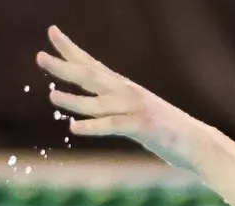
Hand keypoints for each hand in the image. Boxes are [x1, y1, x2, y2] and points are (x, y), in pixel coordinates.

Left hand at [36, 25, 206, 165]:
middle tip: (39, 57)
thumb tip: (87, 109)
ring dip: (73, 99)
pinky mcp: (141, 126)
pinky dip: (92, 126)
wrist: (195, 142)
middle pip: (89, 76)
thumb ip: (111, 109)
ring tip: (51, 96)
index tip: (51, 33)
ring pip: (97, 102)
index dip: (70, 49)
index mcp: (122, 87)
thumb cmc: (163, 130)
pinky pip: (112, 125)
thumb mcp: (132, 115)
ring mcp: (134, 108)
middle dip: (63, 66)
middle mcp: (126, 92)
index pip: (90, 64)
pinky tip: (74, 127)